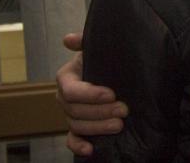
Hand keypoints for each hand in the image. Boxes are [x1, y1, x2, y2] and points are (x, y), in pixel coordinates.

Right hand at [56, 33, 127, 155]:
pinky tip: (91, 150)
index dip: (90, 94)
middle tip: (124, 110)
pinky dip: (79, 146)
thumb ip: (85, 41)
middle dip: (100, 112)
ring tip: (119, 125)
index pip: (72, 90)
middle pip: (75, 110)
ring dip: (97, 128)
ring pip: (77, 125)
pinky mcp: (78, 127)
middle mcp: (65, 97)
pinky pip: (72, 140)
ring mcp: (70, 114)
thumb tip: (68, 39)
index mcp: (67, 77)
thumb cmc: (105, 57)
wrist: (115, 70)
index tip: (112, 93)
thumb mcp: (98, 47)